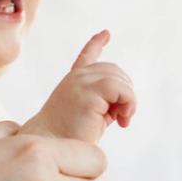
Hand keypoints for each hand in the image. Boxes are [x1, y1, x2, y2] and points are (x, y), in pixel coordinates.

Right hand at [22, 30, 136, 143]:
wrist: (52, 146)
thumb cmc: (70, 140)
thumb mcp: (90, 117)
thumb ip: (105, 103)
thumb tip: (126, 101)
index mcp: (74, 82)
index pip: (86, 57)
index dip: (96, 44)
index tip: (106, 34)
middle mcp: (76, 77)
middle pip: (115, 71)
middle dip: (125, 93)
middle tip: (120, 118)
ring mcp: (81, 81)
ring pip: (120, 79)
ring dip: (129, 101)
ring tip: (121, 120)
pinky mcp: (88, 92)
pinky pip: (122, 90)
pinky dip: (129, 104)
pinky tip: (122, 121)